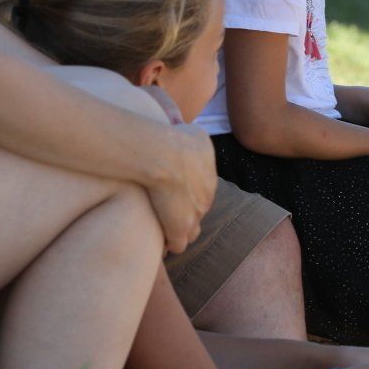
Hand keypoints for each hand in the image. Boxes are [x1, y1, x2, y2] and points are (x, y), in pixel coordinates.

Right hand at [147, 123, 217, 253]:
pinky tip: (158, 242)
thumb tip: (178, 124)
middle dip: (185, 210)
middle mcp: (207, 196)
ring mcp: (195, 215)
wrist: (165, 154)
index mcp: (210, 175)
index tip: (171, 190)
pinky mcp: (180, 230)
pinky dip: (168, 244)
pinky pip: (178, 245)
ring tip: (163, 229)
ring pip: (191, 230)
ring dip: (178, 229)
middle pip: (199, 209)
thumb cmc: (172, 137)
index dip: (186, 191)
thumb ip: (189, 132)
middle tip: (166, 210)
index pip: (202, 189)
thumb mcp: (190, 129)